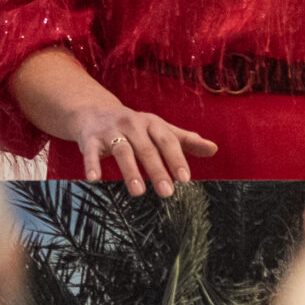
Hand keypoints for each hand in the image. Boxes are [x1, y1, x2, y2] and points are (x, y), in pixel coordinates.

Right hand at [66, 105, 217, 197]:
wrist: (95, 112)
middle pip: (146, 148)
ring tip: (138, 192)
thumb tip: (214, 149)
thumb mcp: (160, 130)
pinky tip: (94, 178)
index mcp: (152, 123)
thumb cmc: (134, 126)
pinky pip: (90, 152)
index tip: (185, 178)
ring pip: (122, 150)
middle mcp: (132, 124)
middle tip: (167, 192)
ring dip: (130, 170)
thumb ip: (186, 140)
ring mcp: (110, 131)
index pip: (167, 141)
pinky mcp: (90, 138)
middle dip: (157, 170)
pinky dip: (92, 164)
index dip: (176, 159)